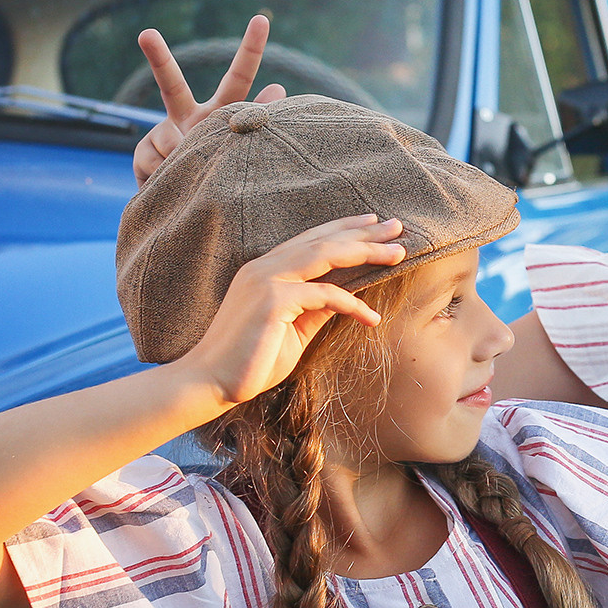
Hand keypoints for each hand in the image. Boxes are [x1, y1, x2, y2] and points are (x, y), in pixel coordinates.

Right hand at [133, 16, 288, 185]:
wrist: (188, 201)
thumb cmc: (225, 170)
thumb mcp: (246, 147)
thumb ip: (257, 117)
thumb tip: (278, 87)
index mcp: (220, 110)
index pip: (238, 78)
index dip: (251, 49)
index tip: (262, 19)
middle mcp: (188, 116)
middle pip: (171, 85)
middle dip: (157, 58)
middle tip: (146, 34)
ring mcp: (163, 134)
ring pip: (174, 144)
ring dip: (188, 165)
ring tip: (197, 177)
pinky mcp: (143, 153)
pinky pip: (157, 165)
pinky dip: (168, 178)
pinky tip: (173, 182)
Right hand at [179, 216, 406, 407]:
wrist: (211, 383)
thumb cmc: (250, 361)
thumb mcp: (293, 330)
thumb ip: (315, 309)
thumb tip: (346, 298)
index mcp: (265, 270)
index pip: (311, 241)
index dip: (343, 229)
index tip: (373, 224)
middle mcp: (264, 267)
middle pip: (322, 240)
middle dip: (362, 232)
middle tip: (397, 226)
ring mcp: (266, 280)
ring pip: (325, 255)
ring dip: (365, 252)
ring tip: (397, 253)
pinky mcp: (272, 301)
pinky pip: (324, 295)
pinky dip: (352, 304)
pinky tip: (372, 318)